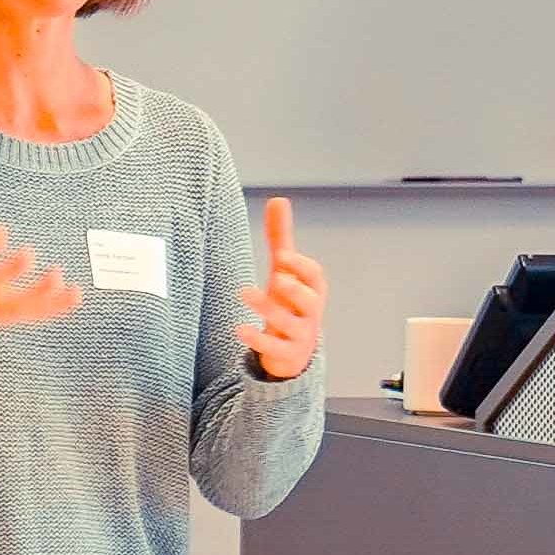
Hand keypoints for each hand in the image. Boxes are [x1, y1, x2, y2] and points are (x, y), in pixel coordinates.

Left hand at [237, 195, 326, 380]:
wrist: (293, 351)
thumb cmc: (290, 303)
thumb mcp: (285, 271)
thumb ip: (281, 239)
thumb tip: (279, 199)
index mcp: (312, 291)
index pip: (314, 277)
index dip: (301, 267)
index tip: (282, 256)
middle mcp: (310, 313)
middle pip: (310, 302)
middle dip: (295, 290)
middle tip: (276, 277)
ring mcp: (299, 336)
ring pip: (289, 324)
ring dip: (268, 309)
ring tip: (244, 292)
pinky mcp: (285, 355)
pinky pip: (273, 348)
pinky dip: (257, 340)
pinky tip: (239, 329)